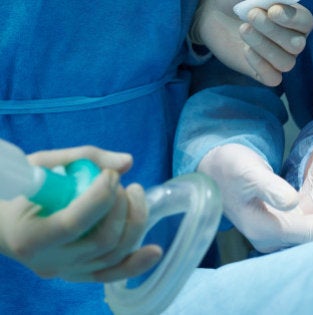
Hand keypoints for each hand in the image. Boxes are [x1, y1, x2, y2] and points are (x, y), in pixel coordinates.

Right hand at [0, 146, 161, 281]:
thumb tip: (127, 162)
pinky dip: (137, 264)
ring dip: (134, 222)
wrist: (7, 223)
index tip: (110, 175)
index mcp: (31, 236)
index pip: (74, 223)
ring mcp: (68, 271)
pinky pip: (113, 274)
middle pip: (102, 241)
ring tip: (134, 195)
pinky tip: (156, 250)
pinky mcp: (82, 274)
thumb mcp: (44, 165)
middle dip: (121, 207)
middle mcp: (50, 262)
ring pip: (113, 256)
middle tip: (122, 185)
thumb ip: (84, 157)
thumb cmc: (25, 191)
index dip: (101, 197)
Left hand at [191, 0, 312, 85]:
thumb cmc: (237, 0)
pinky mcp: (262, 72)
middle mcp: (291, 41)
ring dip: (265, 46)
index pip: (306, 23)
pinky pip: (273, 78)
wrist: (215, 14)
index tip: (273, 10)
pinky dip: (261, 65)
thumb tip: (281, 0)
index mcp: (294, 19)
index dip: (292, 19)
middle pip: (296, 44)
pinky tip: (246, 50)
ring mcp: (278, 58)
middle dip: (274, 31)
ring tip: (244, 29)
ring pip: (286, 63)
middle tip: (252, 15)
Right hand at [198, 143, 312, 252]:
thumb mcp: (246, 171)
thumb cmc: (226, 168)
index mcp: (267, 228)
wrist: (210, 168)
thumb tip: (292, 201)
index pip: (311, 233)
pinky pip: (310, 198)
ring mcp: (281, 222)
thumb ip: (269, 185)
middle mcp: (276, 231)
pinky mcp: (284, 211)